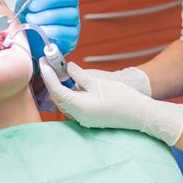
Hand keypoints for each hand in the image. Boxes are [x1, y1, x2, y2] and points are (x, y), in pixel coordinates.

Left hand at [17, 0, 79, 56]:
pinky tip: (40, 30)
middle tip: (32, 7)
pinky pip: (67, 32)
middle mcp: (70, 4)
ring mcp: (73, 21)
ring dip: (46, 16)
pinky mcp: (72, 37)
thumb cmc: (28, 19)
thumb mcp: (25, 3)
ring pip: (70, 14)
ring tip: (31, 20)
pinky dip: (51, 30)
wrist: (27, 42)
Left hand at [39, 60, 182, 145]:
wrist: (140, 114)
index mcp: (79, 107)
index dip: (48, 76)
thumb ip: (80, 76)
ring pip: (64, 102)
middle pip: (57, 98)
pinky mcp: (89, 118)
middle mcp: (78, 116)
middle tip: (48, 64)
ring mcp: (83, 119)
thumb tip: (68, 67)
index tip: (43, 62)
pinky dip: (67, 94)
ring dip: (58, 87)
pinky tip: (70, 83)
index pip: (56, 90)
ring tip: (57, 71)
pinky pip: (72, 105)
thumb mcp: (99, 83)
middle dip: (51, 81)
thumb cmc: (122, 98)